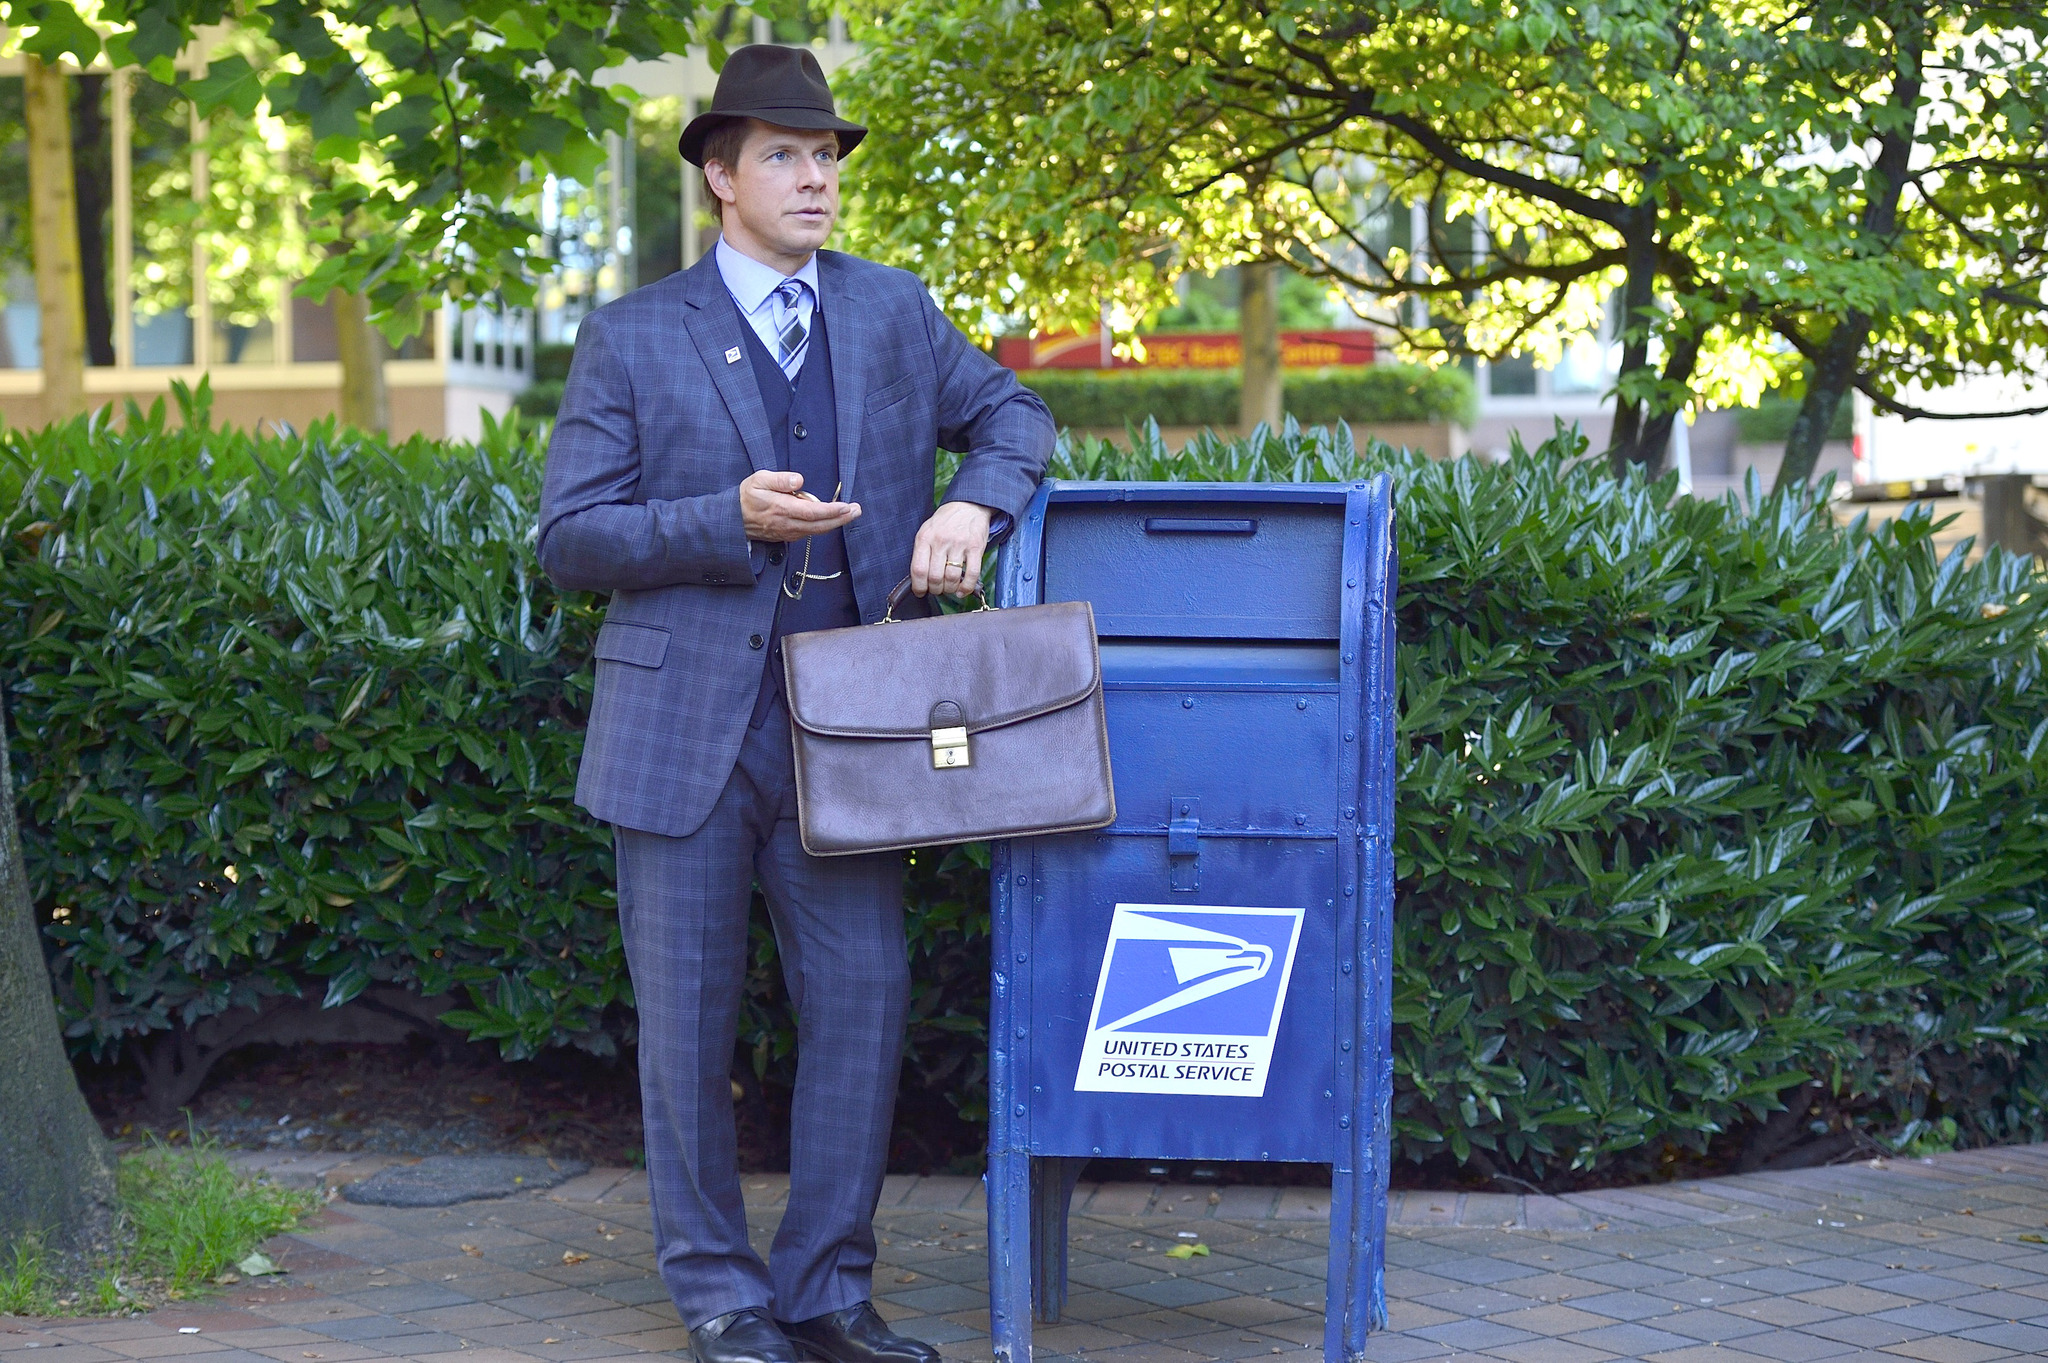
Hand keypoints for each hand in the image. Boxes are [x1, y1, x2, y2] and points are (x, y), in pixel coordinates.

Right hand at [740, 470, 860, 542]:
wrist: (734, 520)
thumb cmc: (747, 496)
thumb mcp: (759, 479)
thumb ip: (780, 479)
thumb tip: (799, 479)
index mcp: (782, 509)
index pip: (812, 512)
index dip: (831, 510)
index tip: (846, 506)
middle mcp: (787, 524)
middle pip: (820, 525)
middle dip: (841, 518)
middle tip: (857, 510)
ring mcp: (788, 532)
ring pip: (817, 530)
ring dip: (836, 523)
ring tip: (851, 513)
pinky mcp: (788, 535)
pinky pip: (810, 532)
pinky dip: (824, 526)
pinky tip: (833, 519)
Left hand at [910, 500, 993, 596]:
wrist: (968, 504)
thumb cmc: (946, 521)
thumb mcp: (927, 530)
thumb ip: (922, 551)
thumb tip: (919, 578)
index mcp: (925, 538)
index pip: (918, 569)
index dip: (918, 586)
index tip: (920, 592)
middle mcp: (940, 541)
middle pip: (934, 577)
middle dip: (935, 589)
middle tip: (937, 589)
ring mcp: (959, 544)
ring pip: (951, 578)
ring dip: (949, 589)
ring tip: (949, 588)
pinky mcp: (975, 548)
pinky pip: (971, 574)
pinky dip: (966, 587)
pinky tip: (962, 590)